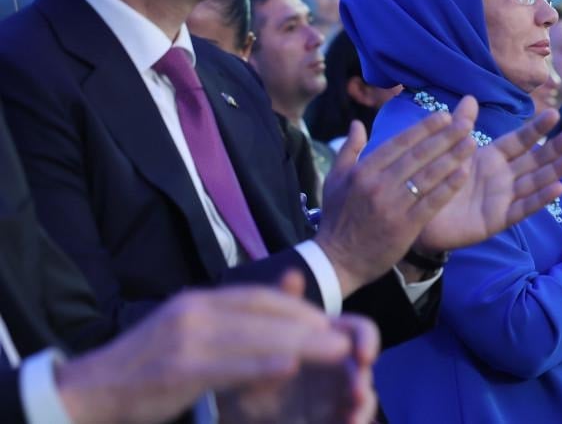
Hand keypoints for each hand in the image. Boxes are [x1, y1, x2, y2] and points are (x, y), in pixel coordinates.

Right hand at [56, 273, 369, 423]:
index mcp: (197, 302)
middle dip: (309, 325)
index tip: (328, 321)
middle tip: (344, 337)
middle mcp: (193, 312)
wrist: (87, 393)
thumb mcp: (186, 334)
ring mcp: (185, 339)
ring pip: (254, 337)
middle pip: (264, 314)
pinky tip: (289, 367)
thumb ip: (226, 322)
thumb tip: (271, 314)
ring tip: (335, 352)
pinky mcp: (177, 369)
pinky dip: (261, 365)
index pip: (257, 297)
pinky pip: (228, 366)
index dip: (297, 308)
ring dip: (300, 343)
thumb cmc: (143, 369)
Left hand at [218, 275, 381, 423]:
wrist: (235, 413)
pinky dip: (354, 422)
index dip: (367, 340)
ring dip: (362, 407)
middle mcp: (337, 368)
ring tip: (353, 418)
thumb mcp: (259, 343)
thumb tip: (292, 274)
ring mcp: (335, 398)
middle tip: (357, 392)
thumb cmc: (253, 373)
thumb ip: (279, 311)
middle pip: (363, 368)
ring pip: (362, 400)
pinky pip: (350, 420)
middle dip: (363, 379)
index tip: (363, 355)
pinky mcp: (331, 420)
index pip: (359, 332)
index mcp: (327, 342)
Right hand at [316, 105, 475, 295]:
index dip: (424, 128)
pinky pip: (432, 202)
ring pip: (428, 176)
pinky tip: (464, 174)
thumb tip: (358, 123)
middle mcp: (379, 185)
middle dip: (445, 137)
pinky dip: (448, 187)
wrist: (337, 261)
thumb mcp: (335, 180)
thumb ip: (349, 149)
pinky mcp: (405, 226)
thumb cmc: (337, 218)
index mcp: (363, 171)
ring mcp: (393, 206)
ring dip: (452, 158)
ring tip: (471, 143)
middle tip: (467, 124)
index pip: (400, 143)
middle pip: (418, 156)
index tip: (445, 116)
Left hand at [418, 109, 561, 250]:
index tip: (555, 113)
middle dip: (556, 147)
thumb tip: (470, 97)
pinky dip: (540, 199)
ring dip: (556, 170)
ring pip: (535, 182)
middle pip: (535, 160)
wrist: (418, 215)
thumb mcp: (449, 150)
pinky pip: (523, 208)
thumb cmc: (436, 180)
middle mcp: (503, 176)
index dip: (537, 127)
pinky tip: (558, 188)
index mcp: (493, 157)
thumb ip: (461, 125)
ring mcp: (503, 198)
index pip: (520, 140)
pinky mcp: (498, 219)